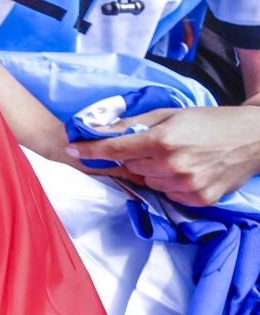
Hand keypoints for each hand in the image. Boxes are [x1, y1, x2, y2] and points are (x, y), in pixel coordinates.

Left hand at [71, 105, 259, 206]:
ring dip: (150, 170)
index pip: (115, 150)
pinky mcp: (200, 200)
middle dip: (131, 156)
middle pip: (130, 166)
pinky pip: (168, 194)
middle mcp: (172, 167)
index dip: (91, 150)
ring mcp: (187, 187)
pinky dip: (168, 184)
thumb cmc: (209, 121)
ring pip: (147, 181)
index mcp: (162, 142)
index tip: (71, 150)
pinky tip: (184, 170)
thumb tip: (98, 128)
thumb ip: (132, 124)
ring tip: (173, 155)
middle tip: (151, 144)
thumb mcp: (169, 114)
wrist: (252, 138)